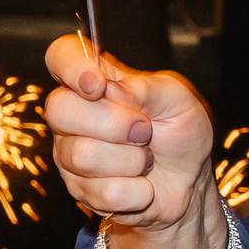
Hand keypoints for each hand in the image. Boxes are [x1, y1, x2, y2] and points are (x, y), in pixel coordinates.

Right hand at [44, 34, 215, 226]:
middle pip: (59, 109)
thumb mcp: (178, 100)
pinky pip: (103, 192)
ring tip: (146, 159)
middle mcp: (74, 113)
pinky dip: (137, 191)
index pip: (61, 56)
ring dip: (132, 161)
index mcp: (96, 79)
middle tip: (145, 130)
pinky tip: (142, 184)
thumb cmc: (180, 132)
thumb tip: (116, 90)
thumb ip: (149, 88)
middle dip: (113, 124)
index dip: (70, 66)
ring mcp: (70, 152)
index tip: (98, 85)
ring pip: (83, 156)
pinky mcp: (79, 189)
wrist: (189, 179)